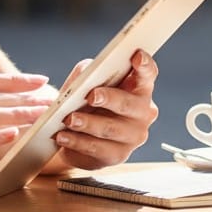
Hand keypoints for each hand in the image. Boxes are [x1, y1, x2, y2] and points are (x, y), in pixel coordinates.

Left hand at [51, 50, 158, 170]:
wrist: (75, 135)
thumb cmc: (85, 102)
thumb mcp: (85, 83)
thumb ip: (88, 73)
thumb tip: (86, 72)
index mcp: (138, 89)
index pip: (148, 74)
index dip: (145, 65)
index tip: (136, 56)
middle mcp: (142, 112)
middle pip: (130, 103)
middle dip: (110, 98)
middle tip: (91, 96)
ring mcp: (133, 136)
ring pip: (111, 128)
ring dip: (88, 123)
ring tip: (69, 119)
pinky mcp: (117, 155)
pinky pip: (97, 148)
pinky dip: (77, 141)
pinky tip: (63, 136)